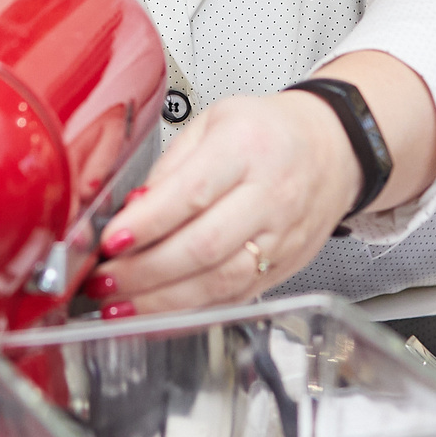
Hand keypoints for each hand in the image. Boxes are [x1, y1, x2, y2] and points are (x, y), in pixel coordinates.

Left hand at [85, 89, 359, 316]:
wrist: (332, 150)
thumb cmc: (268, 132)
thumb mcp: (213, 121)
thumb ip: (168, 166)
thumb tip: (128, 212)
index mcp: (246, 147)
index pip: (192, 193)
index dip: (147, 223)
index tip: (110, 240)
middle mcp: (269, 195)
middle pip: (204, 246)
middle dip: (144, 271)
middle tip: (103, 279)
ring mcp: (281, 238)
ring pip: (219, 282)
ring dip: (162, 301)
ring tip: (119, 305)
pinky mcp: (284, 268)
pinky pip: (233, 299)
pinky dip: (189, 313)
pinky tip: (156, 315)